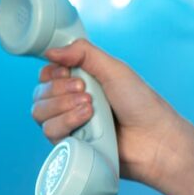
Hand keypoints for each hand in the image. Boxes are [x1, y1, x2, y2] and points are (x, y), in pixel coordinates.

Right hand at [31, 40, 193, 194]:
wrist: (154, 139)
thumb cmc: (141, 104)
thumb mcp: (115, 69)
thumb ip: (84, 53)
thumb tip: (50, 50)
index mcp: (80, 81)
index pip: (46, 74)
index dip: (53, 72)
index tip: (71, 72)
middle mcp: (70, 102)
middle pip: (39, 93)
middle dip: (60, 89)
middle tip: (87, 90)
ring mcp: (69, 124)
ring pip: (39, 112)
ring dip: (63, 106)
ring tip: (90, 108)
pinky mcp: (69, 144)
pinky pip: (49, 132)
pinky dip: (66, 122)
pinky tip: (86, 121)